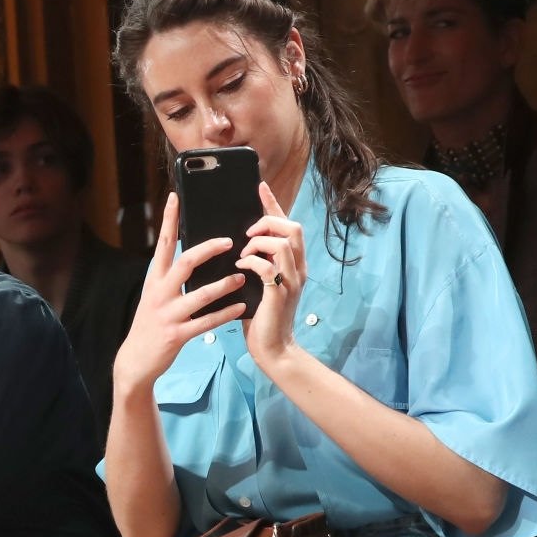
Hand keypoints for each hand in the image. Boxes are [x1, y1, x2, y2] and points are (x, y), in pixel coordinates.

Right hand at [112, 193, 248, 393]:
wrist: (135, 361)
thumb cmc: (151, 325)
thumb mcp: (155, 297)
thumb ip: (171, 279)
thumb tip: (194, 256)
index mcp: (154, 280)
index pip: (163, 244)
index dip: (168, 220)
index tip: (175, 197)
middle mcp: (159, 293)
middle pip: (184, 263)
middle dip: (207, 249)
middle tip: (229, 241)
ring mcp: (167, 315)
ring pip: (200, 295)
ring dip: (224, 285)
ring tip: (242, 278)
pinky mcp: (176, 335)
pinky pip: (206, 322)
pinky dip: (225, 314)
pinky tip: (241, 308)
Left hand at [235, 182, 306, 370]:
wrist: (272, 349)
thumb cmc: (261, 318)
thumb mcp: (259, 283)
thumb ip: (256, 263)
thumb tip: (238, 243)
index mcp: (293, 264)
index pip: (288, 225)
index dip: (273, 204)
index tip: (259, 187)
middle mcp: (298, 269)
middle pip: (293, 227)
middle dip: (268, 222)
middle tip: (248, 232)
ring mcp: (291, 281)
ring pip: (283, 243)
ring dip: (259, 242)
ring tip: (243, 252)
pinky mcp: (280, 294)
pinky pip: (268, 266)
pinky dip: (252, 261)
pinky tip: (240, 266)